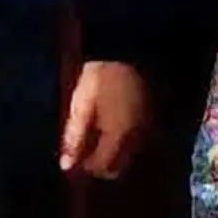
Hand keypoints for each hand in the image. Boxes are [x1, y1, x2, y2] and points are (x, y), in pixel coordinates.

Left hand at [59, 61, 148, 179]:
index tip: (76, 157)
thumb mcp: (81, 106)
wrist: (125, 49)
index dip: (88, 167)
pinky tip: (112, 125)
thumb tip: (66, 166)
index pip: (105, 168)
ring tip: (97, 136)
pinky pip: (138, 139)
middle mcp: (137, 137)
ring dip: (114, 153)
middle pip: (120, 165)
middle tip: (85, 150)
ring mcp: (147, 126)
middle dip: (102, 164)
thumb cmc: (99, 78)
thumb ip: (74, 138)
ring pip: (129, 154)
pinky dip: (125, 140)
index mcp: (118, 136)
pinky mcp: (151, 114)